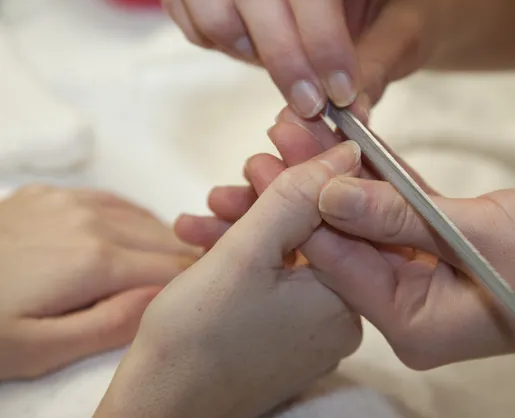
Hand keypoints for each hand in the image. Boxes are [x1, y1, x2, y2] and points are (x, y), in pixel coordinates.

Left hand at [0, 185, 201, 379]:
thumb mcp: (39, 348)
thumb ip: (111, 325)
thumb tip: (166, 299)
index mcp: (98, 261)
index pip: (175, 268)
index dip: (196, 285)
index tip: (205, 301)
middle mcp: (95, 220)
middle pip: (166, 240)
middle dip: (186, 264)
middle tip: (192, 292)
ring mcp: (73, 201)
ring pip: (146, 218)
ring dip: (164, 243)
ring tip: (168, 270)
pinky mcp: (56, 193)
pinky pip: (116, 201)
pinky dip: (135, 221)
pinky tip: (134, 239)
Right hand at [95, 143, 362, 417]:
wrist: (158, 408)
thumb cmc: (194, 337)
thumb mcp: (245, 252)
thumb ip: (296, 195)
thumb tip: (346, 151)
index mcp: (345, 297)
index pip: (343, 212)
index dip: (312, 168)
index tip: (287, 134)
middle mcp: (339, 315)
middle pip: (314, 231)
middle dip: (273, 196)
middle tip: (242, 168)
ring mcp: (311, 326)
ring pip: (288, 252)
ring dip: (248, 223)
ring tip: (208, 206)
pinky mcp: (284, 331)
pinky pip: (274, 277)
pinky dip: (244, 255)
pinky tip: (205, 237)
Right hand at [161, 0, 440, 115]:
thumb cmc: (392, 0)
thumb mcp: (402, 19)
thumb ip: (379, 57)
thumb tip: (355, 108)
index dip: (322, 40)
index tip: (338, 93)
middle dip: (284, 58)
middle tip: (310, 105)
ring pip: (211, 6)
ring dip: (244, 47)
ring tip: (281, 60)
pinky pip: (184, 10)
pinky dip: (215, 38)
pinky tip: (252, 43)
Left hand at [180, 110, 514, 369]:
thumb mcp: (479, 236)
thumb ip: (398, 218)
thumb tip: (327, 196)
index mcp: (413, 324)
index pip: (339, 264)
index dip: (300, 212)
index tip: (267, 167)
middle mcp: (409, 307)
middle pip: (345, 242)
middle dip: (308, 190)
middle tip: (270, 144)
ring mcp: (422, 279)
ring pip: (368, 222)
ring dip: (338, 175)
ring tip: (297, 131)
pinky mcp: (438, 251)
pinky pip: (398, 213)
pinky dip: (378, 178)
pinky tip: (348, 142)